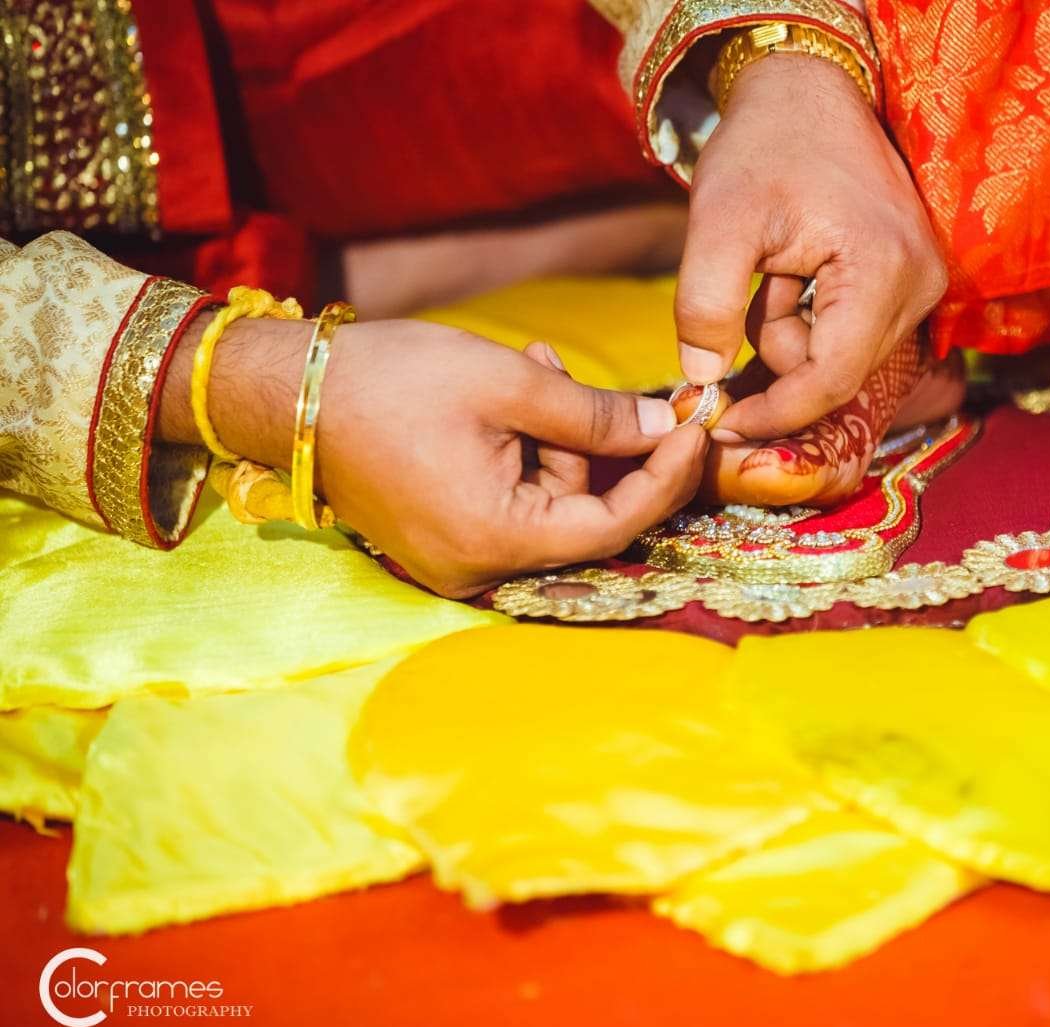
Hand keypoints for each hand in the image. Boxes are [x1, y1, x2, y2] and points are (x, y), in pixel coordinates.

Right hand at [162, 316, 705, 597]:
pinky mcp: (443, 538)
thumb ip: (594, 414)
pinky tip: (513, 394)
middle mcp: (478, 569)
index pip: (616, 525)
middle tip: (584, 373)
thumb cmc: (388, 380)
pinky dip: (528, 454)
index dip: (665, 476)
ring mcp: (457, 559)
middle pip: (583, 516)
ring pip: (550, 504)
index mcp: (495, 539)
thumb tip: (666, 426)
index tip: (696, 425)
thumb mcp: (507, 383)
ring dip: (560, 439)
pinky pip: (513, 503)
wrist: (283, 390)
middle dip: (598, 444)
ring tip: (533, 366)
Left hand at [677, 52, 946, 439]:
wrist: (808, 89)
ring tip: (777, 263)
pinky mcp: (912, 279)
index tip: (718, 420)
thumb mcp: (716, 222)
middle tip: (754, 281)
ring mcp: (924, 283)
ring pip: (840, 354)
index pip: (831, 380)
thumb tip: (701, 382)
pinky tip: (796, 267)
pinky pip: (850, 329)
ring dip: (792, 326)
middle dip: (779, 344)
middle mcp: (921, 285)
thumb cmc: (764, 146)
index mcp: (883, 272)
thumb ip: (703, 306)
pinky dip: (810, 313)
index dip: (773, 412)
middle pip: (836, 371)